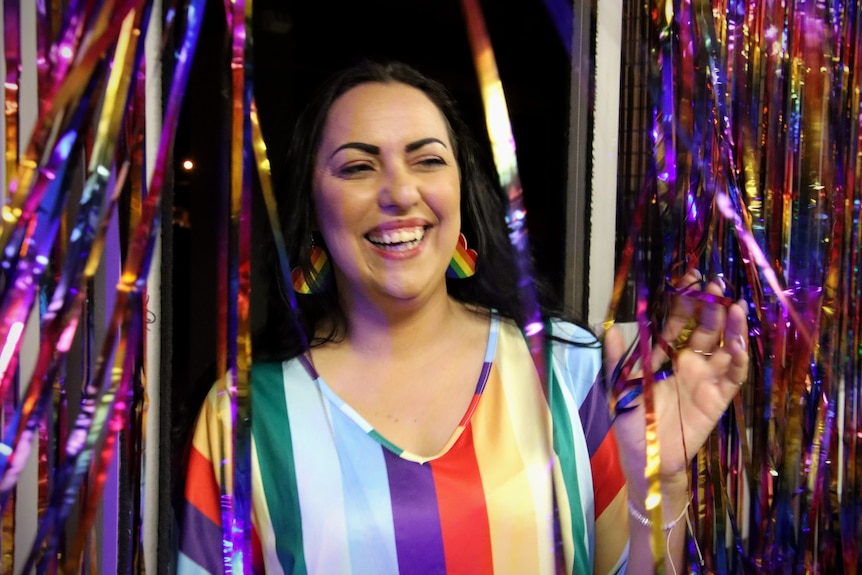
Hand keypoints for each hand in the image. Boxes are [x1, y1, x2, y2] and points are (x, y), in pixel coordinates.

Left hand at [603, 271, 749, 499]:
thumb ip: (616, 358)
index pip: (677, 321)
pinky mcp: (717, 398)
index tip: (690, 276)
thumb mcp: (618, 386)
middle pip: (703, 328)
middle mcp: (688, 362)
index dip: (684, 300)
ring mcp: (705, 378)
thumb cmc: (631, 421)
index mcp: (664, 355)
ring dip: (730, 327)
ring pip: (722, 347)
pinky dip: (738, 358)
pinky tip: (739, 342)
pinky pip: (732, 375)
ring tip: (734, 306)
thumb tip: (609, 326)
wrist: (645, 457)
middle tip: (715, 283)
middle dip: (710, 306)